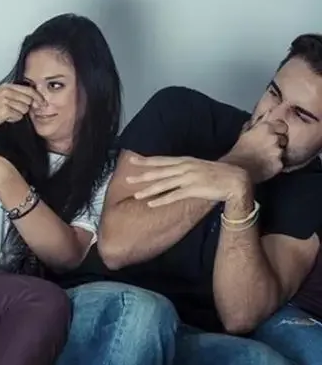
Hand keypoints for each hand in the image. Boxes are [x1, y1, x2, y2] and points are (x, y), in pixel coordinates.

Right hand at [0, 83, 44, 140]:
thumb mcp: (2, 99)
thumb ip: (16, 96)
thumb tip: (35, 100)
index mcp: (6, 86)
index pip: (28, 89)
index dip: (38, 97)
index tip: (42, 103)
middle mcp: (5, 90)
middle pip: (28, 99)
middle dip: (25, 107)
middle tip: (15, 112)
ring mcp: (4, 99)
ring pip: (24, 108)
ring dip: (18, 114)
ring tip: (6, 115)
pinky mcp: (4, 109)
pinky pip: (18, 116)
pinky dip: (13, 119)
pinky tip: (4, 118)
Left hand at [126, 155, 249, 206]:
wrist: (236, 179)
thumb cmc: (218, 174)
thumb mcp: (198, 167)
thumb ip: (184, 169)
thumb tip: (171, 172)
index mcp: (185, 161)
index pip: (161, 160)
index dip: (145, 161)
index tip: (131, 160)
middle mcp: (184, 167)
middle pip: (158, 172)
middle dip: (142, 175)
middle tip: (127, 178)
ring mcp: (189, 178)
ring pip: (164, 184)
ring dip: (149, 190)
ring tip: (136, 195)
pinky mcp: (194, 189)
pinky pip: (174, 196)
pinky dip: (162, 200)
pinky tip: (152, 204)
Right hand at [226, 116, 286, 182]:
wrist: (235, 170)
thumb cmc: (236, 152)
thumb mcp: (245, 134)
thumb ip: (256, 126)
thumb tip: (262, 118)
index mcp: (266, 128)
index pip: (282, 126)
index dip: (279, 131)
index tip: (273, 136)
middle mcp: (274, 138)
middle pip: (284, 139)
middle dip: (278, 144)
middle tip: (266, 150)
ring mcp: (278, 151)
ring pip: (283, 152)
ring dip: (276, 155)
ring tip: (263, 159)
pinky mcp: (279, 164)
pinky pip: (280, 164)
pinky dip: (274, 166)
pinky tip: (264, 167)